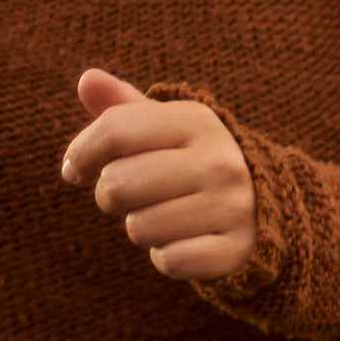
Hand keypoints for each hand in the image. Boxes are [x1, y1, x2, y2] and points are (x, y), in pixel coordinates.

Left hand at [60, 66, 257, 282]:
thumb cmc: (191, 162)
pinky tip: (185, 241)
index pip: (114, 130)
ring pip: (139, 227)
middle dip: (109, 196)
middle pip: (117, 183)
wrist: (263, 208)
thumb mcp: (163, 129)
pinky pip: (168, 261)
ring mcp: (232, 207)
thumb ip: (122, 107)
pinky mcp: (236, 250)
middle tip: (131, 197)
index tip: (76, 170)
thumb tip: (87, 80)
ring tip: (165, 217)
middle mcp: (220, 162)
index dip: (81, 152)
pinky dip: (166, 257)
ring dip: (140, 228)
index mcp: (198, 121)